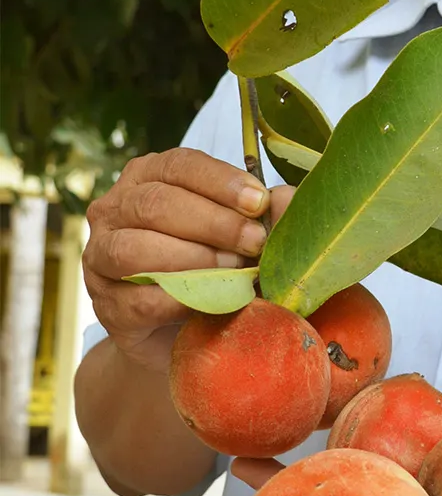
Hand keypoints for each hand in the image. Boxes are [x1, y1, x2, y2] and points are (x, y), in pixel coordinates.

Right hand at [83, 149, 293, 372]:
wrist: (179, 330)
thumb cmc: (213, 265)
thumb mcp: (240, 233)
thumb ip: (261, 213)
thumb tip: (287, 198)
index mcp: (148, 176)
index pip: (179, 164)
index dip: (221, 181)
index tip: (259, 202)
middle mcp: (115, 209)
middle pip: (156, 204)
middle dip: (214, 223)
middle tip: (254, 243)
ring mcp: (100, 257)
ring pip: (135, 249)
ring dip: (192, 260)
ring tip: (234, 273)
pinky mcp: (105, 304)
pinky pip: (137, 300)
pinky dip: (178, 300)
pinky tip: (209, 302)